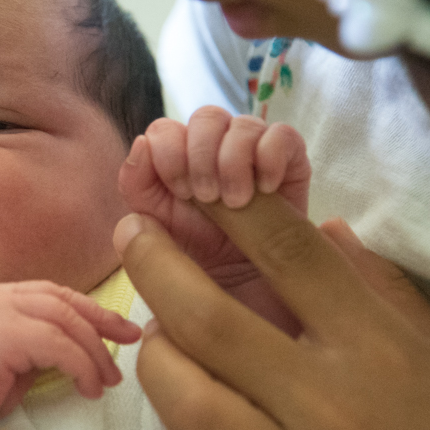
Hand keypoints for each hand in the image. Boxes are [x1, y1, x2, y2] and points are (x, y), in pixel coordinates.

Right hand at [0, 281, 139, 429]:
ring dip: (93, 351)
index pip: (52, 294)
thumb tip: (74, 358)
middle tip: (129, 346)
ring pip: (63, 318)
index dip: (90, 311)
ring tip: (106, 380)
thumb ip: (34, 351)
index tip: (120, 330)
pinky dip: (80, 365)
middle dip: (102, 323)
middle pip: (62, 300)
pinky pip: (56, 343)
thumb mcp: (4, 366)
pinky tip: (87, 388)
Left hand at [115, 201, 429, 429]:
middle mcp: (330, 407)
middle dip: (154, 264)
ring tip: (157, 342)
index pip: (288, 253)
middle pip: (209, 321)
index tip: (190, 185)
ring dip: (156, 363)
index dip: (230, 208)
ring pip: (185, 406)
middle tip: (131, 236)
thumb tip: (322, 227)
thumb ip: (380, 287)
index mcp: (376, 348)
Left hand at [120, 111, 306, 335]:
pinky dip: (270, 154)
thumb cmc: (199, 275)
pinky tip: (266, 189)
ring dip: (232, 158)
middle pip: (204, 117)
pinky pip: (282, 135)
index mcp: (175, 168)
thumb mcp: (157, 235)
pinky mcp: (291, 168)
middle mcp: (214, 157)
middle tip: (206, 198)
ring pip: (240, 123)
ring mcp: (253, 159)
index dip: (167, 151)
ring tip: (235, 201)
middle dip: (200, 153)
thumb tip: (140, 145)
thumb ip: (138, 190)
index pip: (164, 130)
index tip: (178, 192)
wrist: (248, 312)